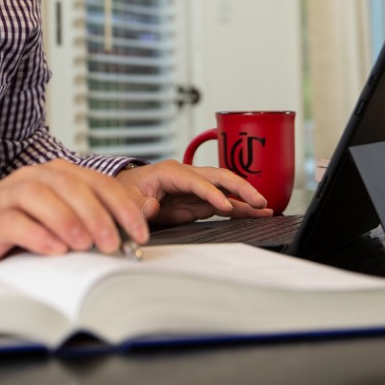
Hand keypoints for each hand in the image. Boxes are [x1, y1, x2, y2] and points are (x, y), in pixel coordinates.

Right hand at [0, 160, 149, 267]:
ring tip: (84, 244)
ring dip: (66, 220)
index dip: (122, 206)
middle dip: (96, 214)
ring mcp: (10, 194)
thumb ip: (92, 218)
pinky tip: (53, 249)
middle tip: (112, 243)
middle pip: (70, 186)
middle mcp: (34, 177)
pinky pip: (14, 221)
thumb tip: (134, 225)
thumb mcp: (62, 218)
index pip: (98, 182)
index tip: (139, 232)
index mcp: (57, 173)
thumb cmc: (22, 224)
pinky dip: (36, 234)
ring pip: (40, 197)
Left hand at [115, 160, 272, 226]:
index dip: (211, 193)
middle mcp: (185, 176)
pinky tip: (254, 213)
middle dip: (239, 188)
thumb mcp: (124, 201)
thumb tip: (151, 206)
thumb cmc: (122, 194)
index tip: (225, 206)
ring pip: (225, 189)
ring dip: (244, 198)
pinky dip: (238, 207)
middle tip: (258, 201)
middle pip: (217, 177)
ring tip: (265, 208)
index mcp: (168, 172)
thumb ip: (138, 206)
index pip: (195, 180)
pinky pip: (222, 202)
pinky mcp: (197, 201)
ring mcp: (194, 188)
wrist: (119, 196)